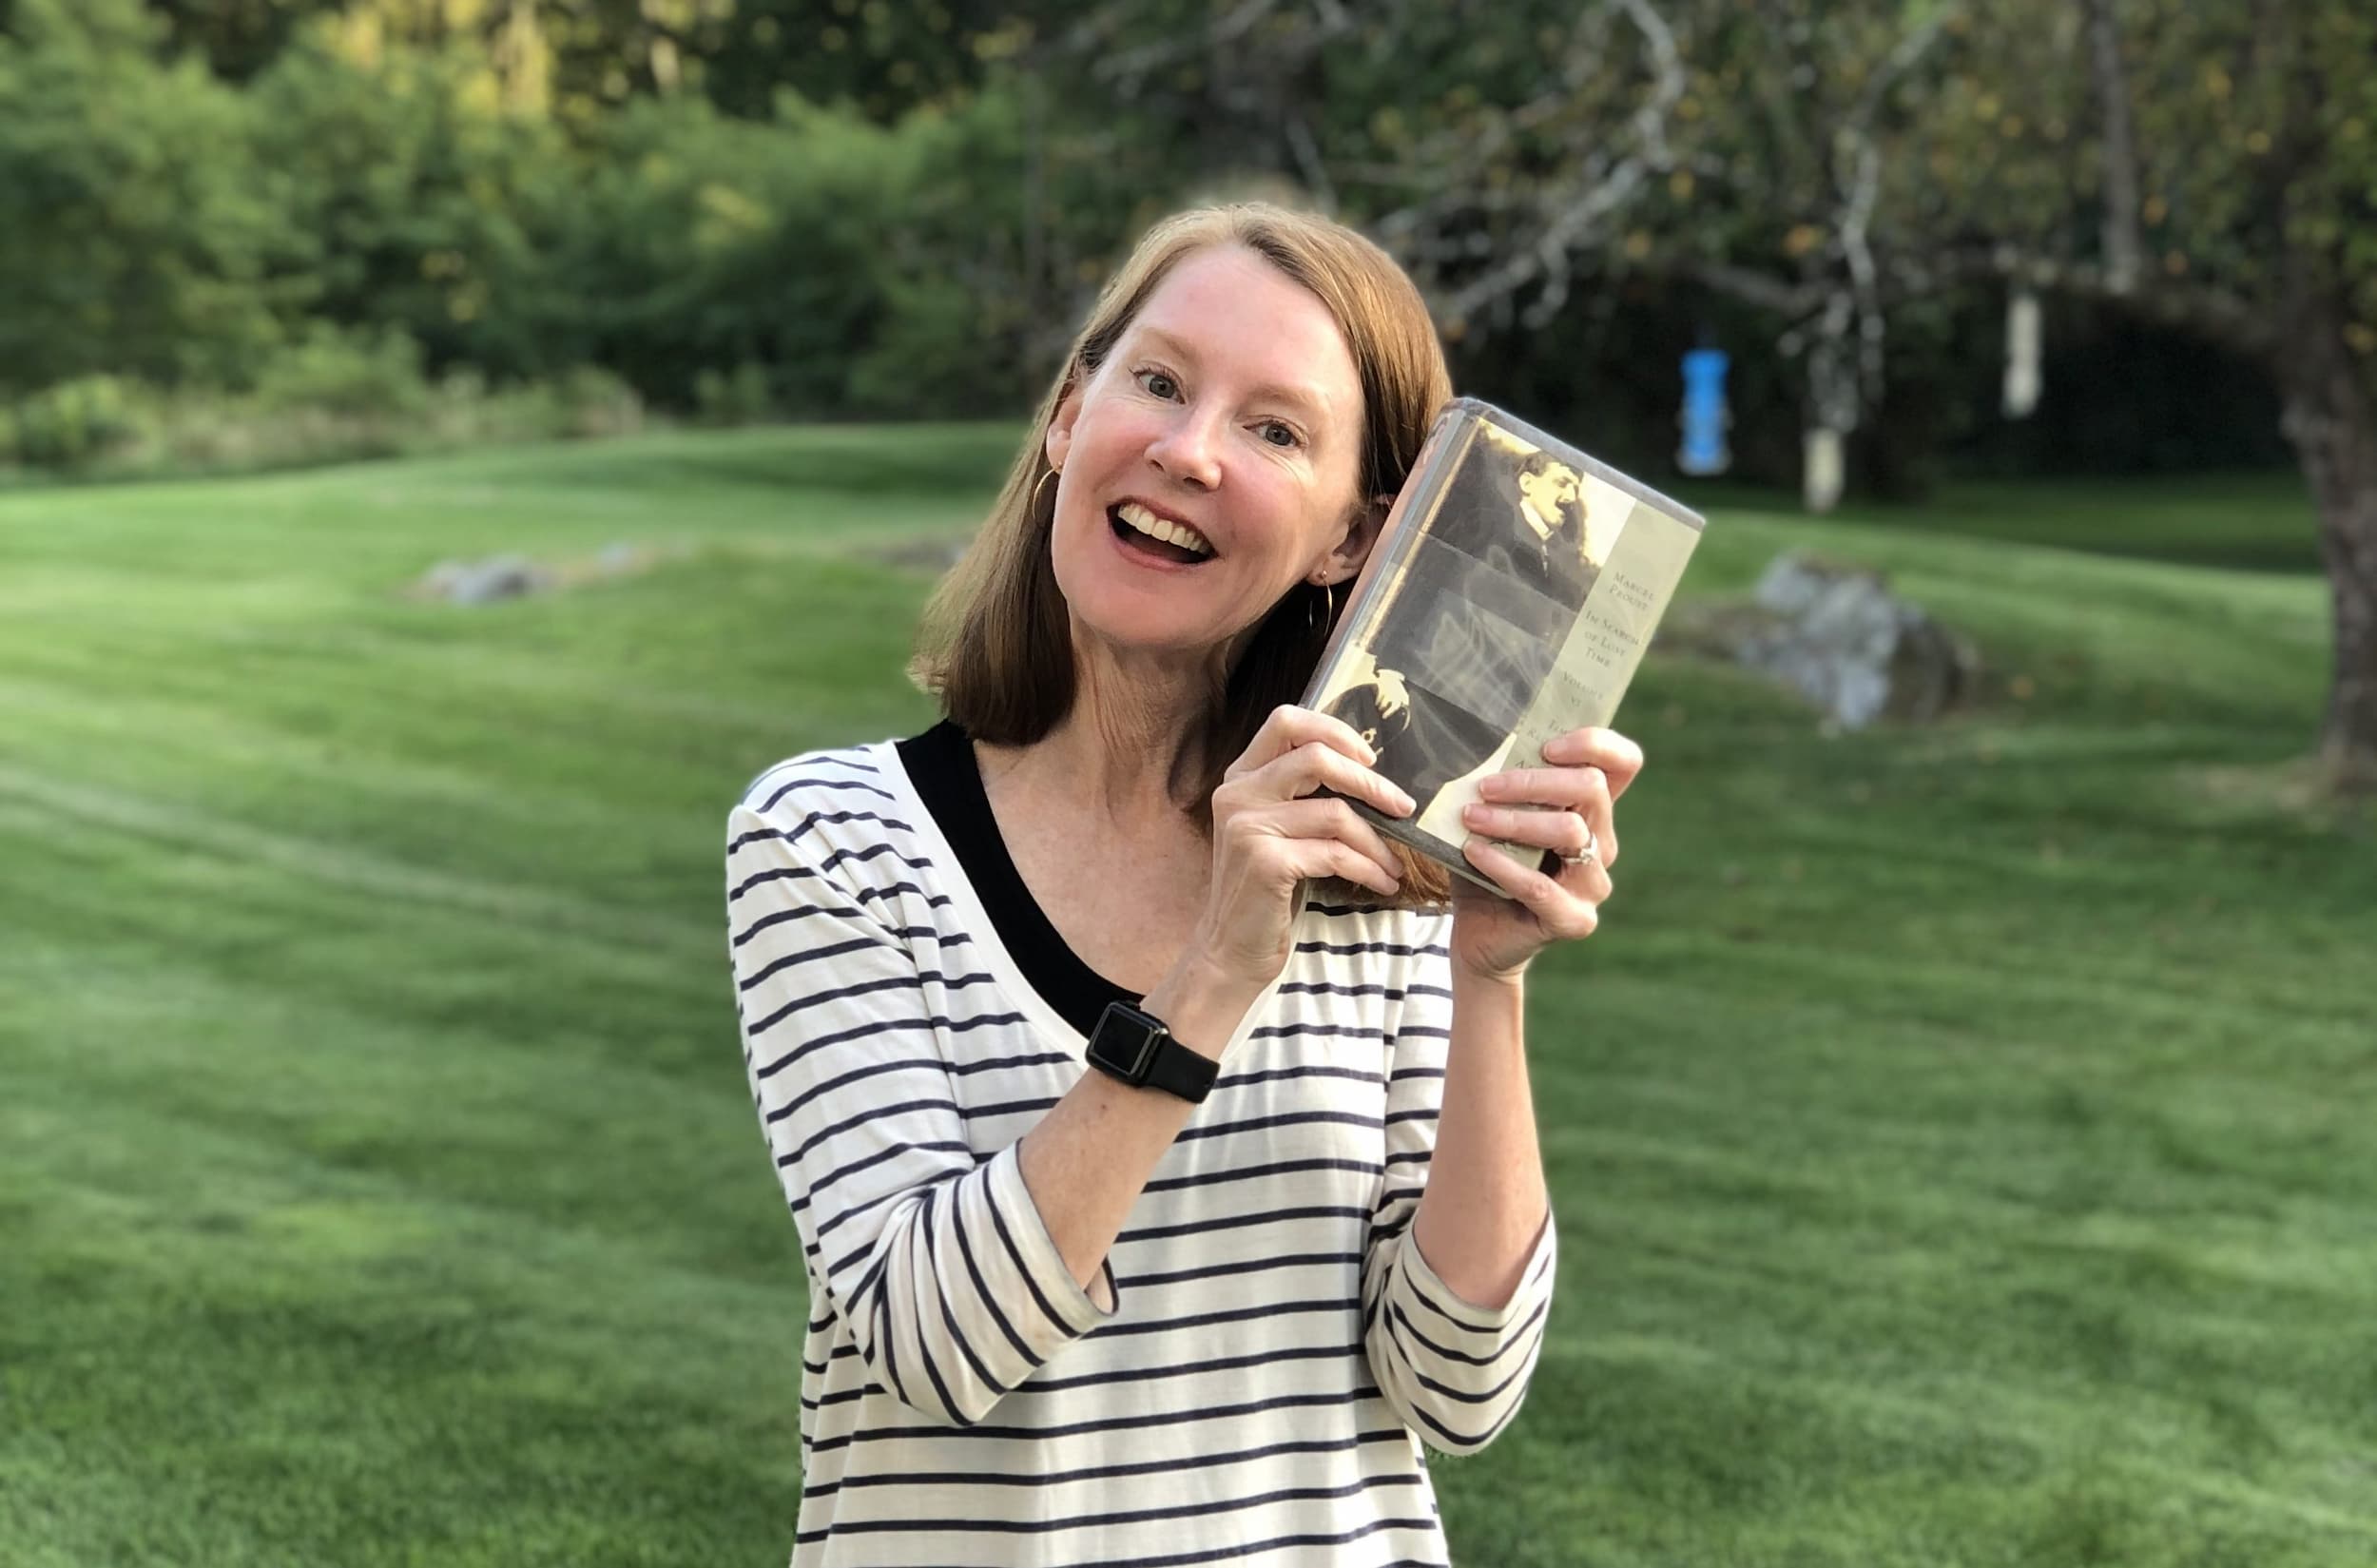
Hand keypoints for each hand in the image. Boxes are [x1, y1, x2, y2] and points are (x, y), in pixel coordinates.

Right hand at [1189, 704, 1416, 989]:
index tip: (1369, 757)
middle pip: (1315, 756)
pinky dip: (1368, 868)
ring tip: (1395, 863)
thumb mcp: (1280, 830)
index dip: (1334, 730)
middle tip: (1403, 807)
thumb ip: (1303, 793)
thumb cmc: (1268, 890)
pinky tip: (1383, 882)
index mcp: (1241, 777)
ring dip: (1377, 841)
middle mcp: (1237, 794)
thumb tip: (1368, 767)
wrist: (1233, 950)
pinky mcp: (1264, 861)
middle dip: (1369, 781)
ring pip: (1335, 812)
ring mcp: (1247, 826)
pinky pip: (1336, 853)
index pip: (1286, 720)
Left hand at [1447, 727, 1643, 983]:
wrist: (1479, 934)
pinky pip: (1540, 885)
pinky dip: (1502, 864)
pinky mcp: (1575, 919)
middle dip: (1534, 781)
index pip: (1622, 763)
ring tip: (1471, 817)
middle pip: (1591, 788)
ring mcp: (1593, 883)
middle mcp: (1601, 842)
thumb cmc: (1483, 864)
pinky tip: (1473, 852)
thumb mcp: (1490, 816)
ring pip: (1570, 831)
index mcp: (1589, 811)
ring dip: (1514, 820)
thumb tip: (1466, 744)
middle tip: (1485, 786)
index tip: (1547, 746)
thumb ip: (1496, 785)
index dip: (1595, 745)